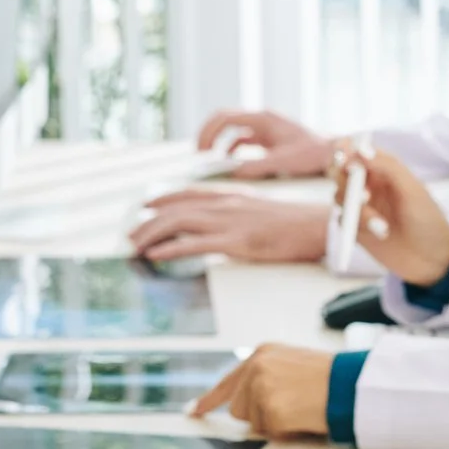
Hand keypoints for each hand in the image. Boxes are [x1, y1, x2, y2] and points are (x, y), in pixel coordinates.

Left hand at [129, 190, 326, 262]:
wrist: (316, 226)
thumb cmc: (292, 223)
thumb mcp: (258, 211)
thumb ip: (235, 213)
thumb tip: (217, 225)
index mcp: (231, 195)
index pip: (187, 193)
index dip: (162, 200)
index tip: (145, 208)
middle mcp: (225, 204)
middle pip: (176, 208)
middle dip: (148, 222)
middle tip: (132, 235)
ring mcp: (229, 222)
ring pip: (179, 223)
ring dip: (152, 234)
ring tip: (136, 246)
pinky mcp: (236, 242)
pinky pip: (195, 245)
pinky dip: (171, 249)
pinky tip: (156, 256)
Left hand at [190, 344, 334, 437]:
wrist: (349, 383)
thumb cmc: (328, 377)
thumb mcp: (291, 363)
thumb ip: (265, 376)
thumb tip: (244, 402)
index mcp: (261, 355)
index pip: (227, 382)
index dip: (208, 400)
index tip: (193, 411)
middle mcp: (256, 369)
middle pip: (238, 408)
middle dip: (258, 415)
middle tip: (289, 407)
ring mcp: (261, 389)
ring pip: (252, 423)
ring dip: (273, 422)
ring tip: (299, 407)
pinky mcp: (270, 410)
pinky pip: (270, 432)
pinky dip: (286, 431)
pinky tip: (302, 416)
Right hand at [199, 109, 335, 178]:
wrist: (334, 153)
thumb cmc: (313, 154)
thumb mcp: (282, 163)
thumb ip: (256, 167)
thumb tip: (232, 175)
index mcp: (263, 119)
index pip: (224, 118)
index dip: (208, 133)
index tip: (202, 152)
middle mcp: (262, 120)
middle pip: (224, 120)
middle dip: (209, 136)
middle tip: (199, 156)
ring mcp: (265, 129)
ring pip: (232, 131)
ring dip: (219, 144)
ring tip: (211, 163)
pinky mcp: (269, 139)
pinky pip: (243, 141)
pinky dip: (233, 151)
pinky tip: (230, 166)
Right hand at [334, 146, 448, 284]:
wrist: (431, 259)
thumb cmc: (427, 220)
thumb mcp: (412, 190)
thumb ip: (388, 167)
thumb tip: (360, 149)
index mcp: (384, 168)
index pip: (356, 150)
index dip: (345, 150)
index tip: (345, 158)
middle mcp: (369, 184)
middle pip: (340, 171)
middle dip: (345, 181)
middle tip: (364, 196)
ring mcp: (361, 205)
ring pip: (339, 196)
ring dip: (358, 210)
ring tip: (382, 226)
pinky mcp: (355, 227)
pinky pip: (341, 219)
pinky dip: (356, 225)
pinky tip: (379, 234)